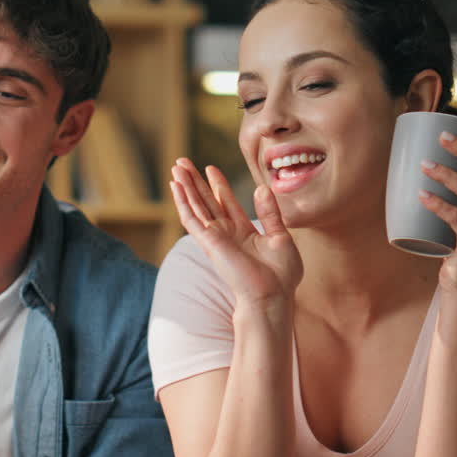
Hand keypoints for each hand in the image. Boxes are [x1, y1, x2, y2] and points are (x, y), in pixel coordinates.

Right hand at [169, 158, 302, 305]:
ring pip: (195, 206)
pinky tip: (176, 187)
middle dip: (195, 181)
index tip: (211, 168)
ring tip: (176, 167)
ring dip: (185, 186)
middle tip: (182, 162)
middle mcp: (226, 233)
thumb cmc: (281, 274)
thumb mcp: (280, 236)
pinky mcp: (209, 242)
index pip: (226, 202)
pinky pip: (191, 219)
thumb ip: (270, 212)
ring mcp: (215, 237)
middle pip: (206, 201)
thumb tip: (262, 188)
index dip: (218, 184)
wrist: (273, 294)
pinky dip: (182, 202)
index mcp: (242, 232)